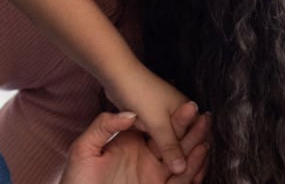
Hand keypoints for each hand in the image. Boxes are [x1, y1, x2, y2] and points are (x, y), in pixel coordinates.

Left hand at [61, 110, 211, 183]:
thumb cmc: (77, 176)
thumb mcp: (85, 147)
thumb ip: (104, 126)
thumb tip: (128, 114)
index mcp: (132, 143)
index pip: (159, 129)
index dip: (176, 119)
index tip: (191, 108)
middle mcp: (145, 157)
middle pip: (174, 143)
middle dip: (192, 133)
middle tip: (207, 120)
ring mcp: (150, 173)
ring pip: (179, 161)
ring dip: (194, 151)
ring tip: (206, 139)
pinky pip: (176, 180)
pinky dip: (189, 171)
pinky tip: (197, 160)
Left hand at [100, 60, 200, 174]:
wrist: (116, 75)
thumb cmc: (140, 92)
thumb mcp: (157, 122)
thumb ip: (170, 146)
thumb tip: (181, 168)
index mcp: (187, 110)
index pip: (197, 136)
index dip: (197, 154)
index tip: (197, 173)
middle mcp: (178, 112)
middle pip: (184, 139)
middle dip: (185, 156)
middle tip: (189, 176)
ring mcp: (163, 115)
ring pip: (169, 139)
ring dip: (170, 153)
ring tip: (173, 172)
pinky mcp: (150, 117)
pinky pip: (157, 136)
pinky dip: (158, 147)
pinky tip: (158, 160)